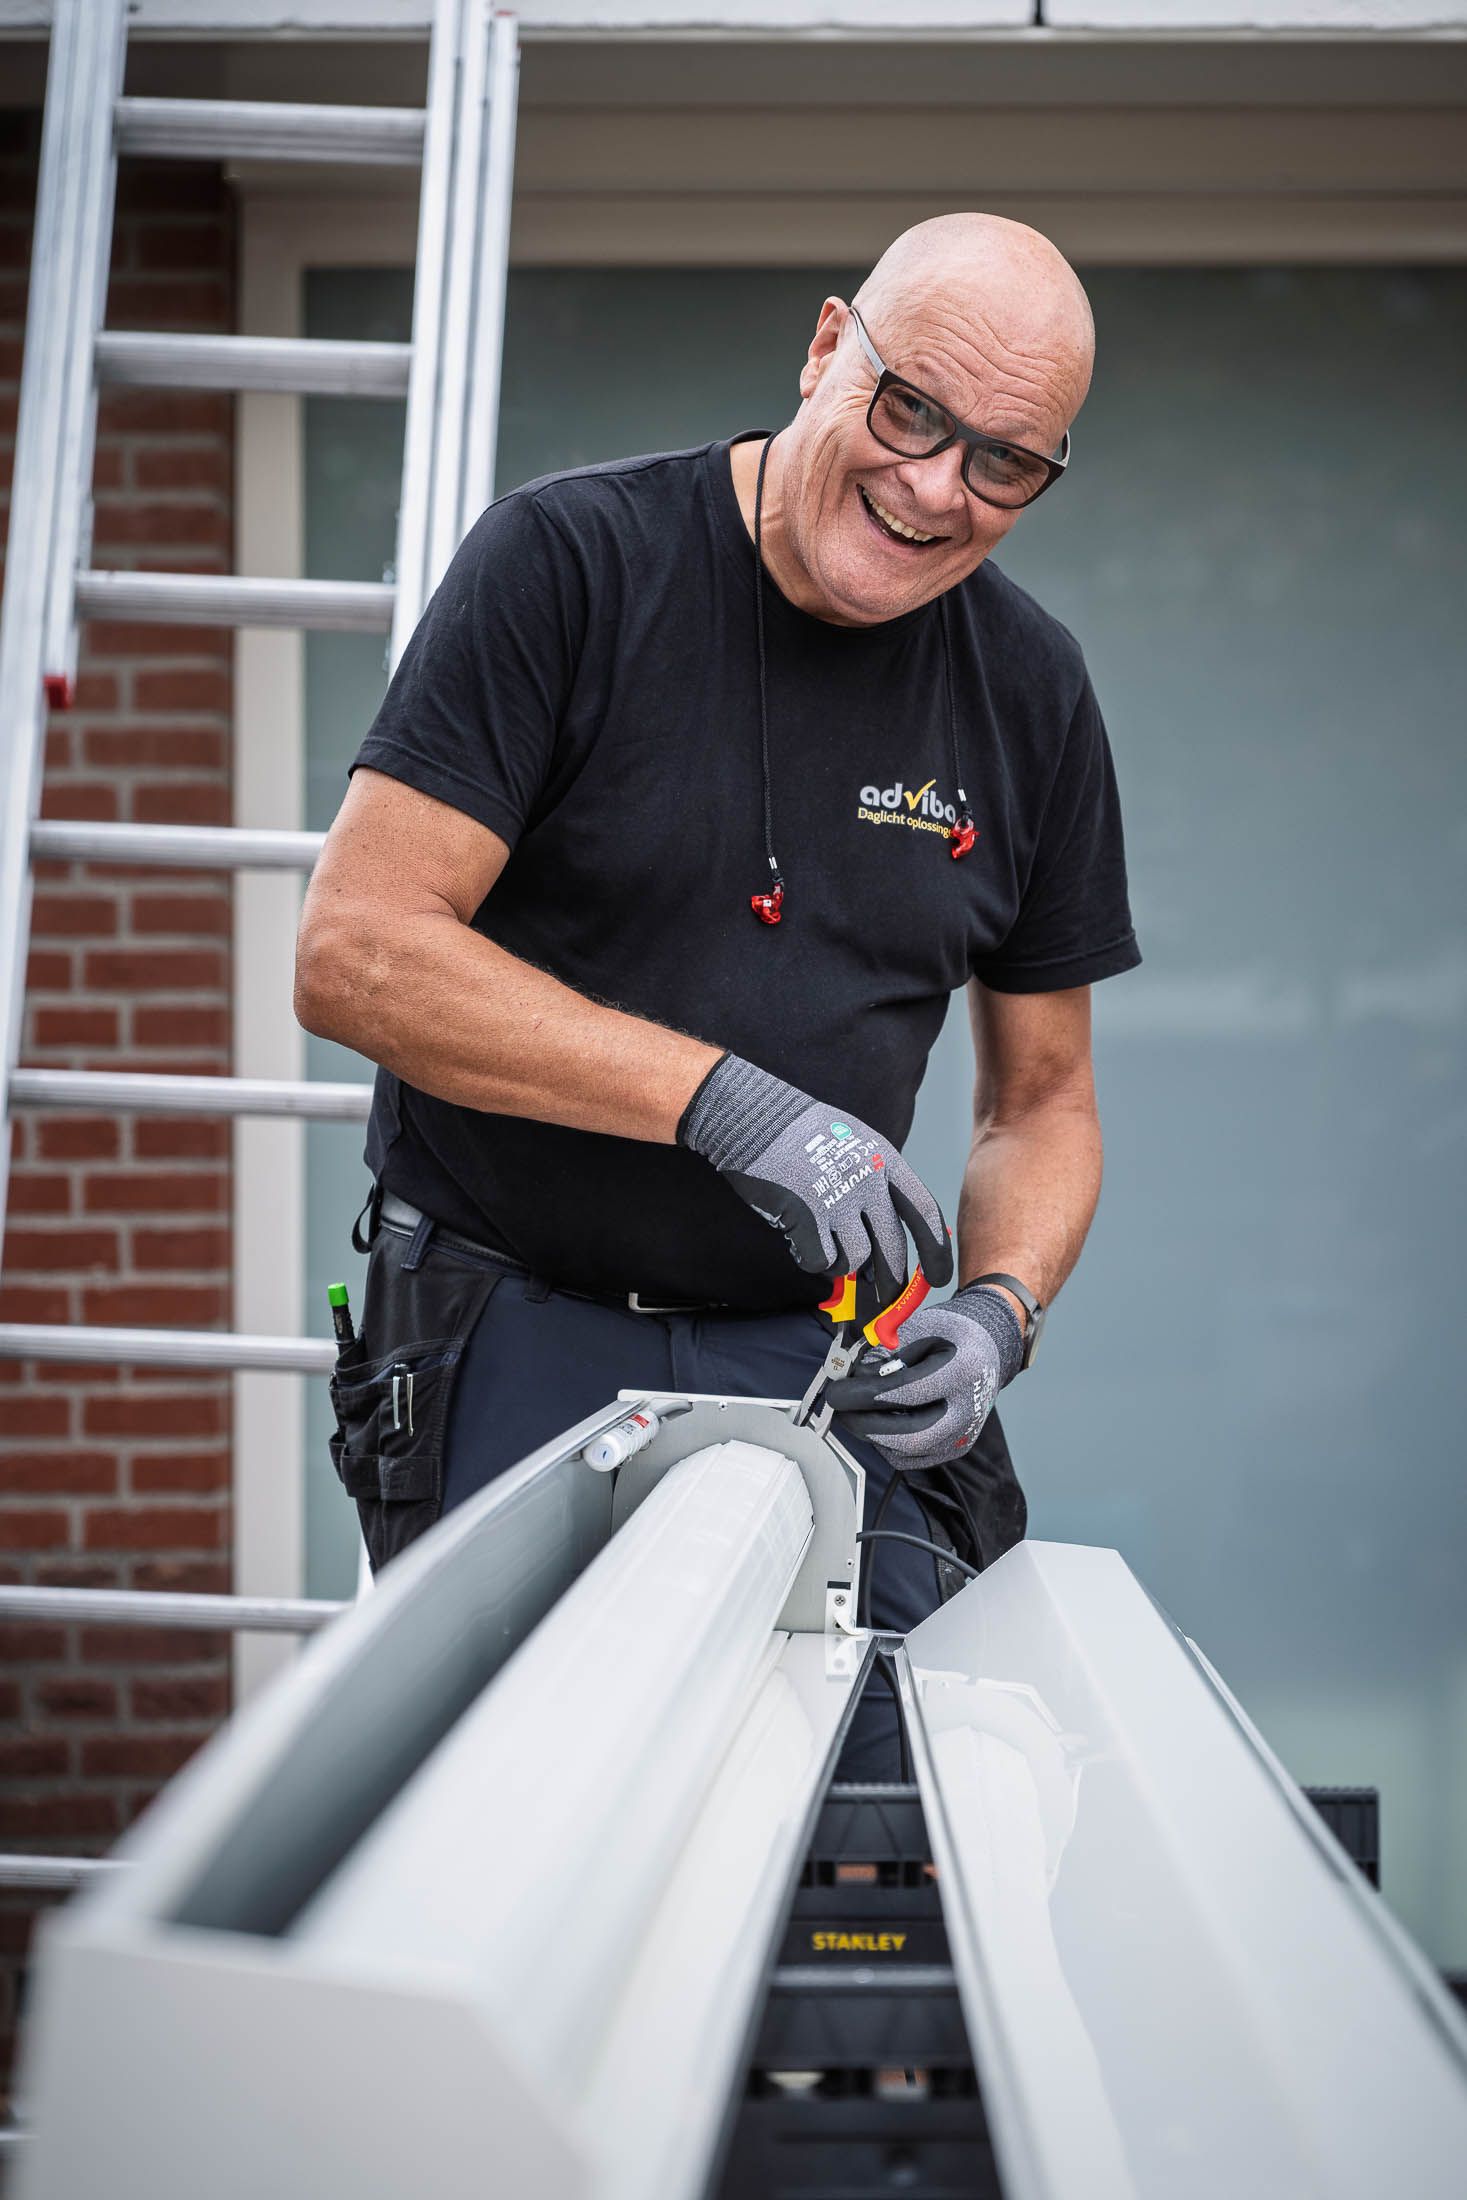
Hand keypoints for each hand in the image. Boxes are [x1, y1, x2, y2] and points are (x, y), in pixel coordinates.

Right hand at [678, 1053, 951, 1303]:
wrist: (756, 1117)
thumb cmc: (802, 1134)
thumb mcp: (854, 1145)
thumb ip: (873, 1187)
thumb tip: (882, 1243)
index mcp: (884, 1162)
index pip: (924, 1214)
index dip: (936, 1251)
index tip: (938, 1278)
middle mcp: (867, 1181)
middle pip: (892, 1249)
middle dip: (891, 1284)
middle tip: (885, 1300)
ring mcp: (838, 1198)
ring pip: (855, 1260)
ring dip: (840, 1265)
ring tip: (824, 1250)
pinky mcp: (806, 1215)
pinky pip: (820, 1260)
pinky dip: (811, 1259)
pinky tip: (798, 1244)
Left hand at [822, 1284, 1023, 1469]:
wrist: (986, 1350)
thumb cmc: (950, 1334)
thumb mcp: (919, 1327)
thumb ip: (885, 1352)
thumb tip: (851, 1378)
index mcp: (962, 1370)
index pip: (908, 1392)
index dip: (866, 1395)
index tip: (838, 1391)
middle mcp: (968, 1410)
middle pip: (910, 1435)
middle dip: (865, 1424)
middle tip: (839, 1406)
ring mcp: (963, 1435)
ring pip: (907, 1452)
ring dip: (872, 1434)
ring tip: (855, 1411)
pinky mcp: (954, 1449)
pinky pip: (911, 1458)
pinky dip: (886, 1443)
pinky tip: (878, 1421)